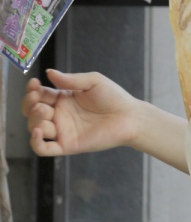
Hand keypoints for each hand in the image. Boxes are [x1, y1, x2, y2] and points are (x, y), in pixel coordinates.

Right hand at [23, 70, 141, 156]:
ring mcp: (62, 131)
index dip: (32, 90)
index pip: (39, 95)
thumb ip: (70, 79)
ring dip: (33, 120)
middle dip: (29, 104)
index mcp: (63, 98)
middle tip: (36, 98)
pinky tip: (37, 131)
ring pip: (35, 128)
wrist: (130, 117)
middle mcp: (59, 115)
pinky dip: (35, 142)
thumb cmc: (114, 97)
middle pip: (32, 112)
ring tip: (43, 111)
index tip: (33, 83)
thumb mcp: (93, 82)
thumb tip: (48, 72)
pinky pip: (43, 148)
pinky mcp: (67, 145)